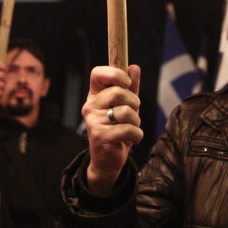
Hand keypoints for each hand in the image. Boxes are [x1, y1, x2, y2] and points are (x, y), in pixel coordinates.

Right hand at [82, 65, 142, 195]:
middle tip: (133, 112)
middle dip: (134, 102)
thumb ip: (130, 87)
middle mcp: (90, 106)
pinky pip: (128, 129)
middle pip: (119, 92)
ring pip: (126, 111)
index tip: (127, 83)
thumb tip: (134, 67)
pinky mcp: (101, 136)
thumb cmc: (117, 128)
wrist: (107, 160)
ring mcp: (94, 121)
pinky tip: (132, 139)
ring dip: (136, 120)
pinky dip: (137, 134)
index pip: (97, 73)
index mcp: (95, 95)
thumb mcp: (126, 105)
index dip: (115, 74)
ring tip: (131, 127)